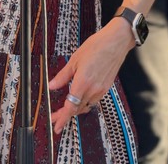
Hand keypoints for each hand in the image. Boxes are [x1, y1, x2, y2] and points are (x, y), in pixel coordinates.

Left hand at [48, 17, 133, 134]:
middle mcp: (93, 89)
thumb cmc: (97, 46)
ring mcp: (101, 90)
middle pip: (77, 109)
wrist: (116, 42)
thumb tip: (52, 86)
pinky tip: (80, 99)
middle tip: (56, 117)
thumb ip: (62, 76)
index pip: (70, 107)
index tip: (56, 126)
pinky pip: (93, 101)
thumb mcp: (75, 59)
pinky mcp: (106, 87)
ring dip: (75, 109)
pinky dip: (85, 103)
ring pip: (86, 106)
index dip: (62, 118)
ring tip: (66, 109)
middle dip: (65, 115)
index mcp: (83, 82)